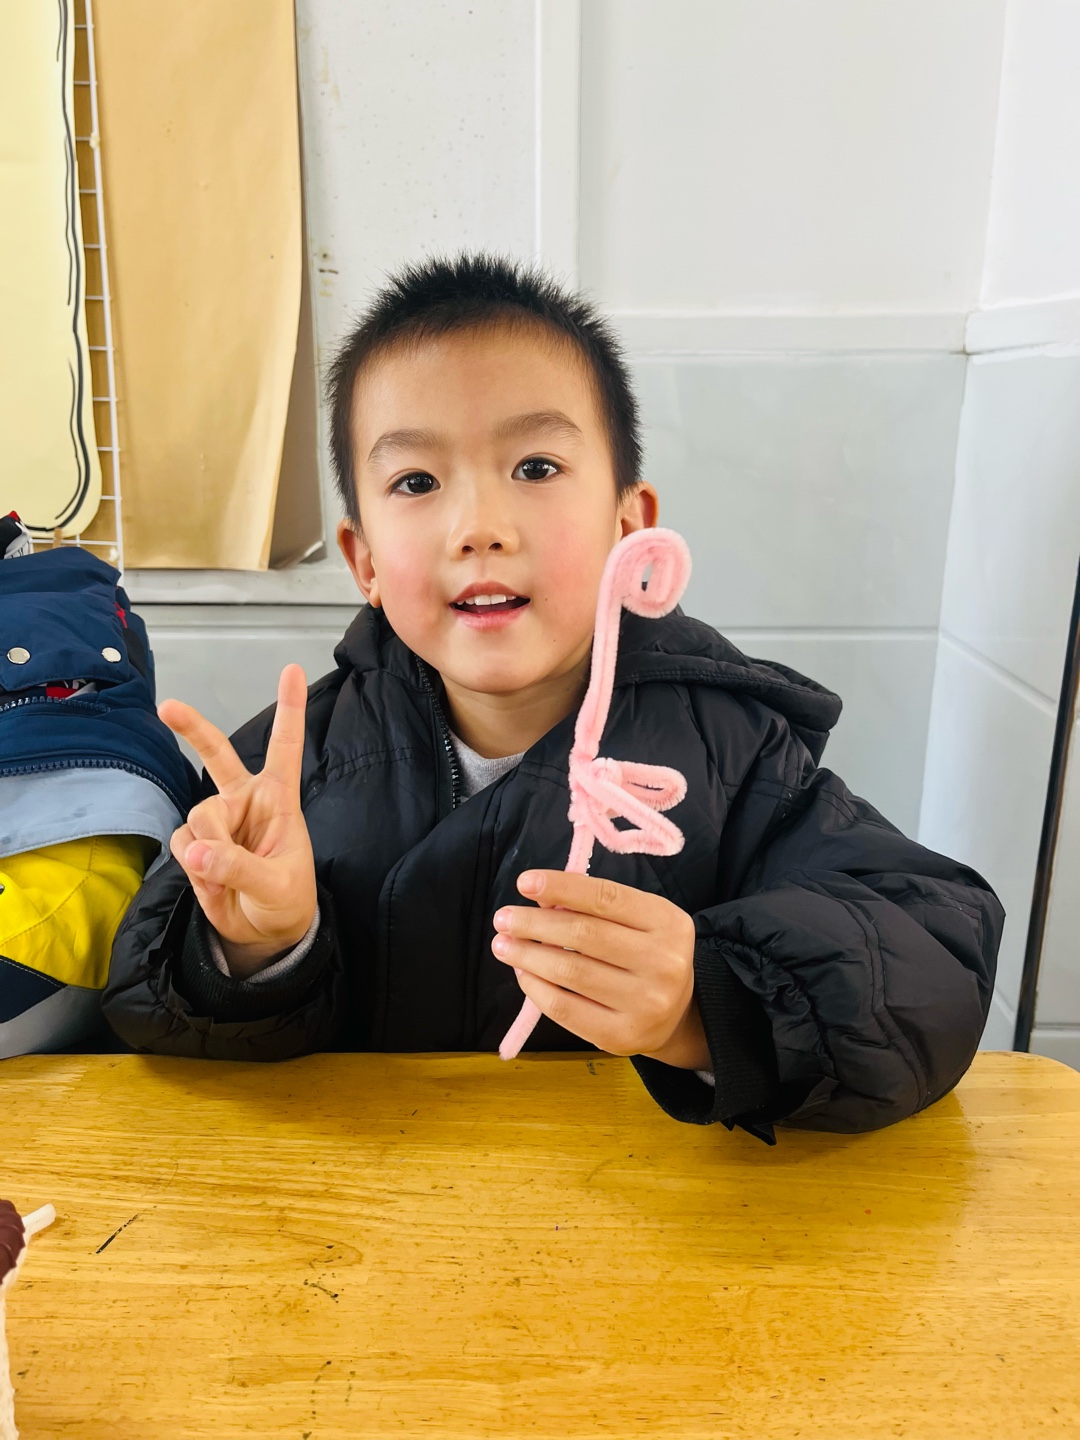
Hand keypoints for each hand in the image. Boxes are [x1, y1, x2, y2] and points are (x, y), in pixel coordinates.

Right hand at [158, 665, 316, 977]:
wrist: (266, 934)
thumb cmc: (286, 901)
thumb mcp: (275, 887)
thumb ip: (236, 868)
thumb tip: (195, 850)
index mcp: (279, 799)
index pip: (284, 747)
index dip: (288, 708)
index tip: (290, 668)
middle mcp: (246, 801)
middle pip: (217, 755)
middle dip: (192, 728)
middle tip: (167, 706)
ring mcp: (219, 820)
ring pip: (197, 815)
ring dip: (208, 846)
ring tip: (229, 873)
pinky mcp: (195, 843)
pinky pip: (182, 843)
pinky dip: (193, 864)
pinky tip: (211, 879)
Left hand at [491, 870, 709, 1068]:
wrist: (676, 1016)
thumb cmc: (646, 955)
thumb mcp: (640, 921)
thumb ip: (598, 907)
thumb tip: (542, 900)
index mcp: (668, 923)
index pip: (606, 897)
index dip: (561, 887)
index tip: (524, 883)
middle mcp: (663, 962)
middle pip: (584, 934)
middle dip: (535, 923)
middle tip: (503, 918)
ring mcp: (645, 1003)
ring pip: (570, 971)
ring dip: (527, 954)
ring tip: (503, 944)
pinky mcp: (621, 1036)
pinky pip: (565, 1008)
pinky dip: (535, 987)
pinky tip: (522, 973)